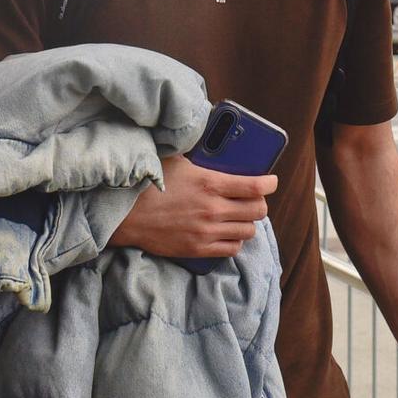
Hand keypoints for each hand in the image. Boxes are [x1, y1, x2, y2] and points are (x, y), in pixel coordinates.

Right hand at [109, 153, 276, 259]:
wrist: (126, 215)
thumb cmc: (149, 184)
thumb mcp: (176, 161)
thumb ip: (200, 158)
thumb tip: (216, 148)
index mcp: (210, 183)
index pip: (255, 186)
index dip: (269, 183)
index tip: (271, 182)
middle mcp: (213, 209)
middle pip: (257, 211)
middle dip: (259, 203)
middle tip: (252, 199)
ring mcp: (208, 232)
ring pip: (248, 231)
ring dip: (247, 222)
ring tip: (238, 215)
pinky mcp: (199, 249)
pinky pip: (232, 248)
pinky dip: (235, 240)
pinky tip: (227, 232)